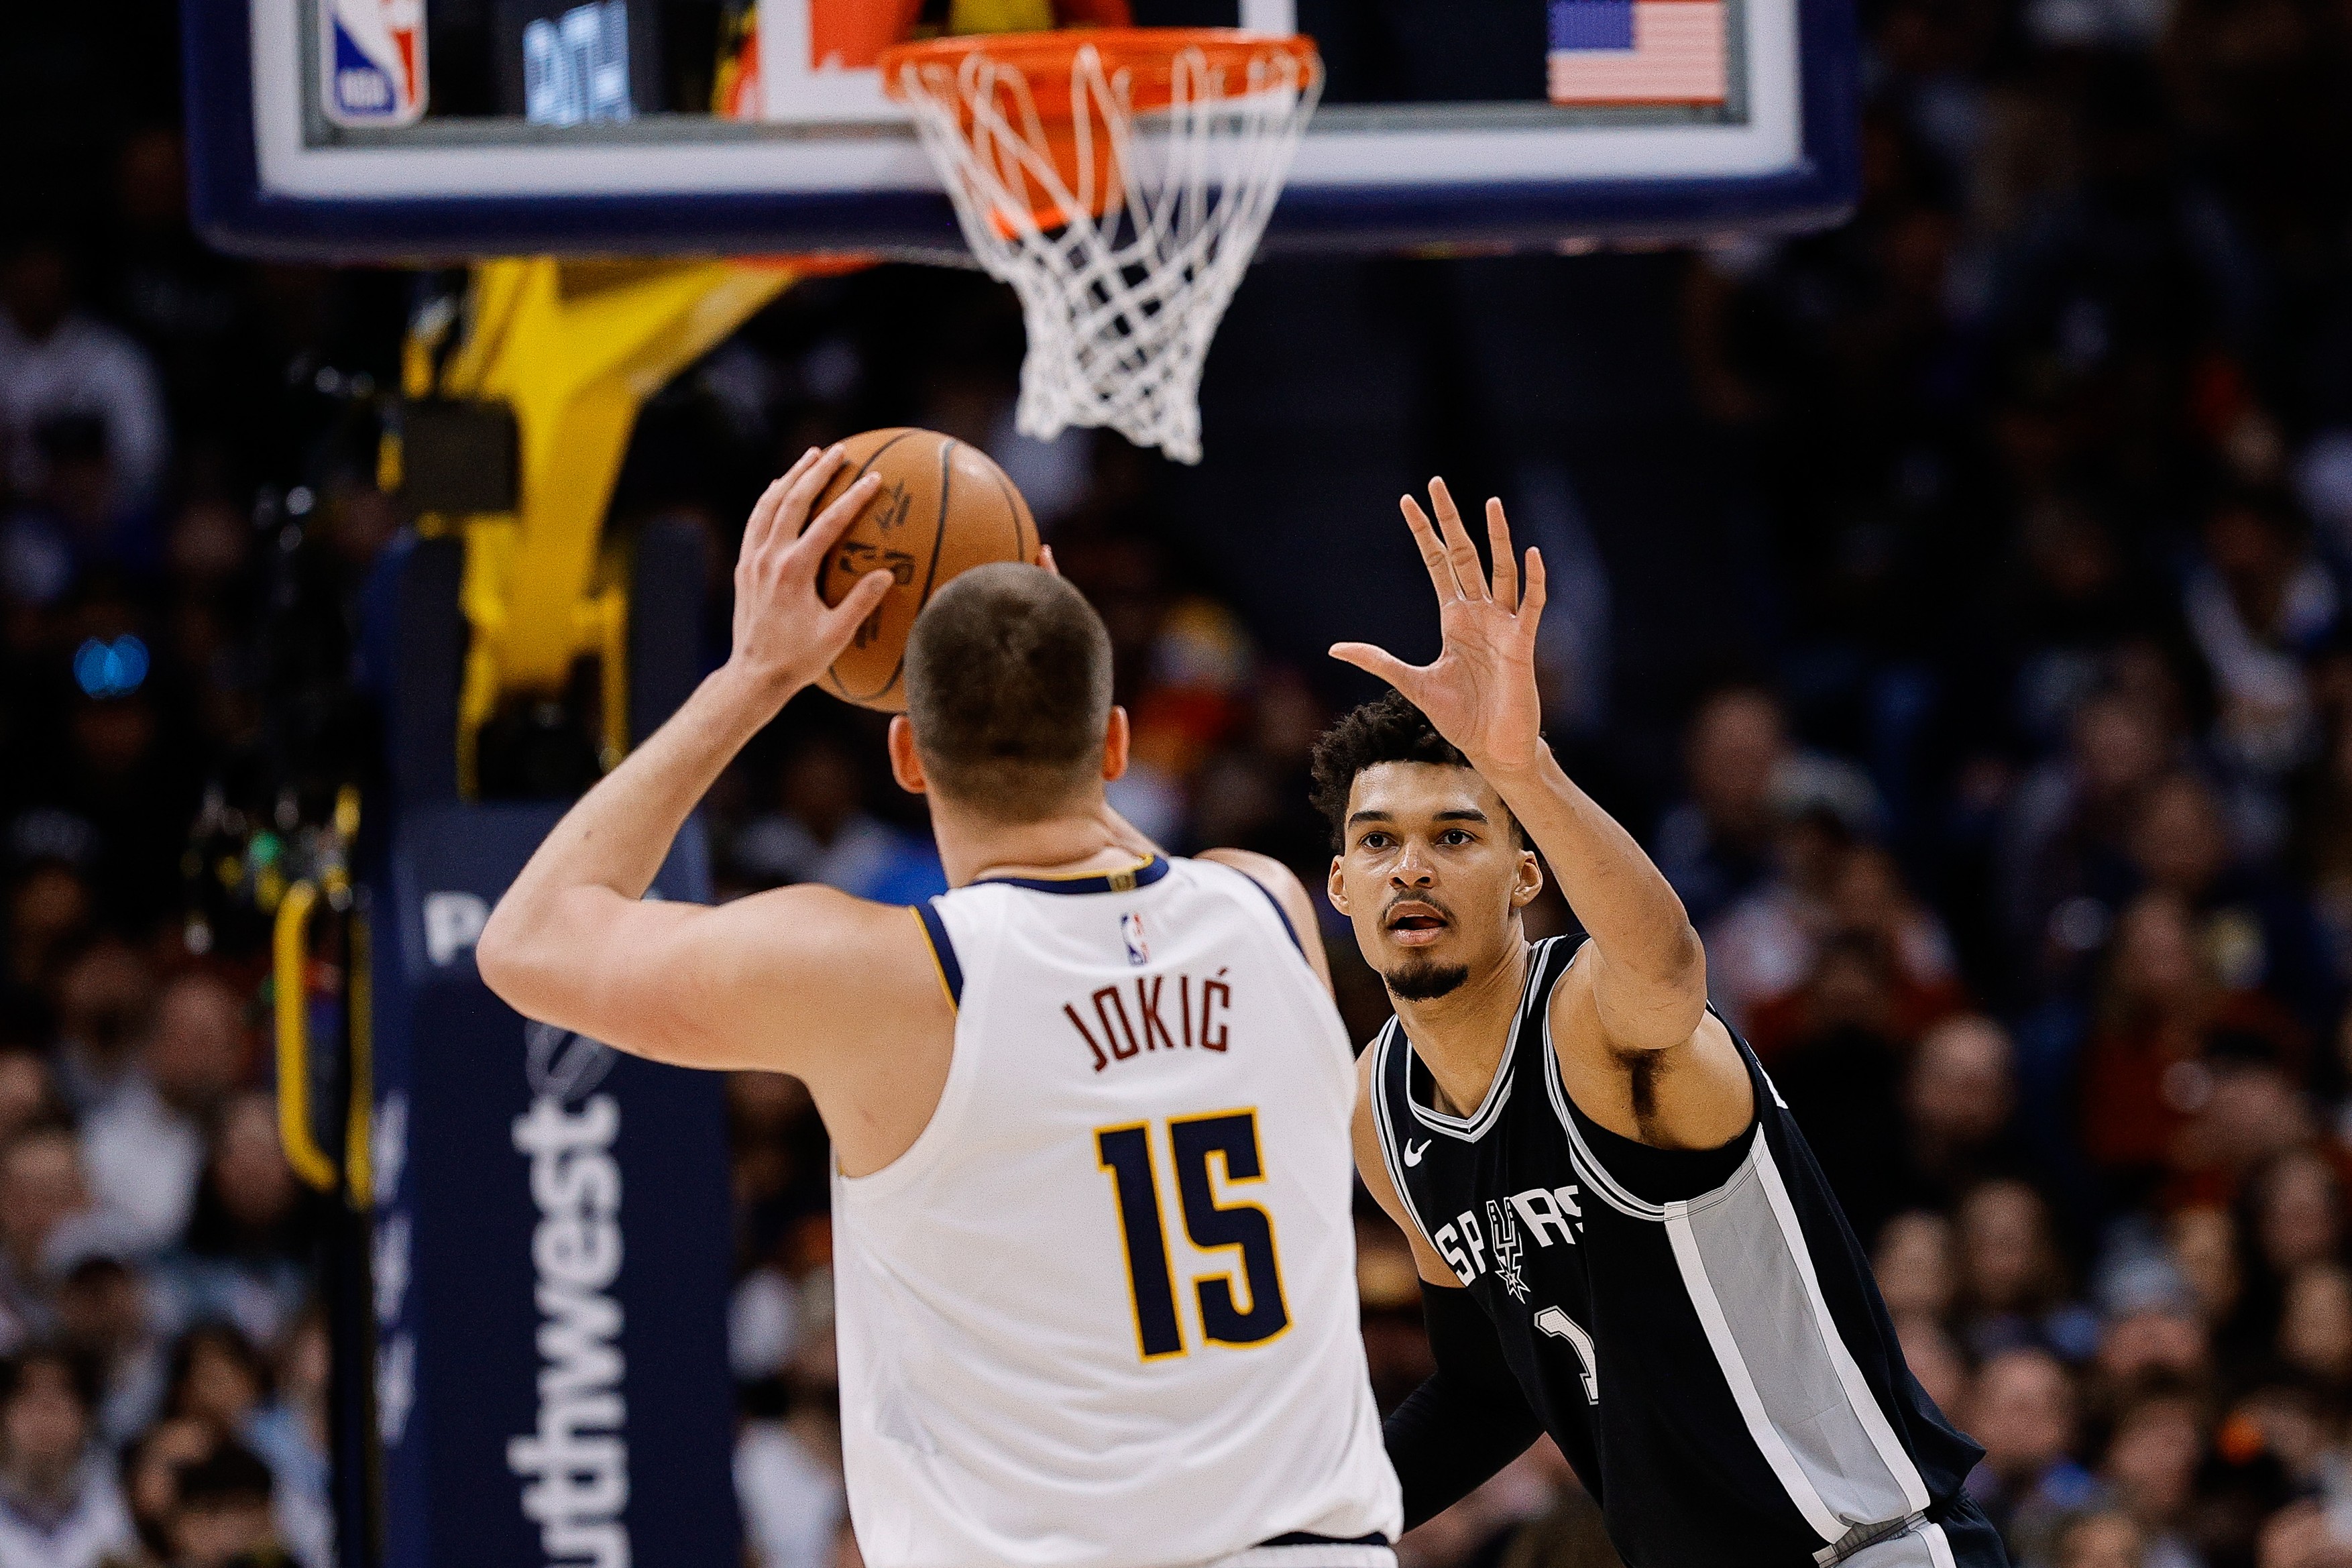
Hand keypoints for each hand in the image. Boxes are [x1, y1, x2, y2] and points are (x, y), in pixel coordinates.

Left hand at [724, 445, 892, 705]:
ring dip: (791, 477)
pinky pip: (755, 521)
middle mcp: (770, 558)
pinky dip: (769, 499)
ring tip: (810, 457)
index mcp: (794, 571)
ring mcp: (753, 560)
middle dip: (817, 471)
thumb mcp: (836, 635)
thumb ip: (861, 602)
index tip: (873, 478)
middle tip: (839, 451)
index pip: (828, 522)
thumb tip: (887, 573)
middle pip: (793, 501)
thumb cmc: (798, 659)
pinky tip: (779, 488)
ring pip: (769, 505)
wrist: (753, 675)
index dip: (852, 498)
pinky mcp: (744, 567)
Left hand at [1330, 478, 1548, 778]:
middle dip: (1451, 521)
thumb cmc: (1459, 717)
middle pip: (1465, 555)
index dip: (1423, 533)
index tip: (1408, 500)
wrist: (1491, 747)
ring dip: (1498, 537)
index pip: (1436, 563)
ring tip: (1491, 502)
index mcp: (1453, 619)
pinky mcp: (1522, 644)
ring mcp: (1502, 625)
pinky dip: (1534, 581)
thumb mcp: (1410, 683)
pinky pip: (1531, 605)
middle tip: (1437, 483)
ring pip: (1501, 570)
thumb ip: (1377, 660)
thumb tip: (1334, 647)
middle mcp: (1478, 614)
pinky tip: (1532, 553)